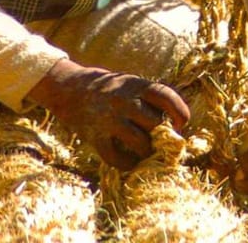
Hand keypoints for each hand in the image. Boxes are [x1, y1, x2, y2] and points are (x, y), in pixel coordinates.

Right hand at [28, 59, 189, 169]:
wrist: (67, 88)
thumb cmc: (106, 88)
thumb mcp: (128, 83)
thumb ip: (147, 99)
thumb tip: (173, 126)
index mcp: (134, 84)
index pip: (165, 95)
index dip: (179, 111)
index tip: (180, 123)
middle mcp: (123, 100)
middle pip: (155, 123)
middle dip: (159, 134)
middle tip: (157, 138)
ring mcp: (108, 119)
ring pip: (141, 143)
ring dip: (146, 150)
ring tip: (144, 150)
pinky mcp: (95, 136)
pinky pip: (118, 158)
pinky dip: (127, 164)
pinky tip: (128, 159)